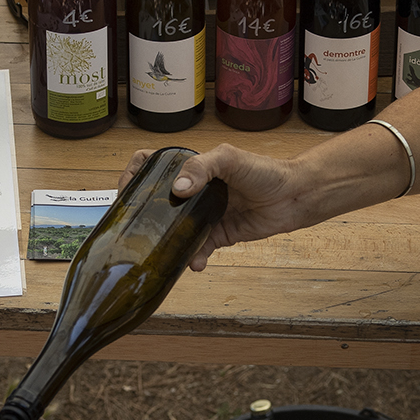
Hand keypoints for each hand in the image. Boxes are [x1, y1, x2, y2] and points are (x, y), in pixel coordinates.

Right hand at [119, 145, 307, 271]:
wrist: (293, 197)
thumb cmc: (266, 171)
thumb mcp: (230, 158)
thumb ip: (202, 168)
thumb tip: (178, 189)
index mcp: (191, 167)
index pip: (151, 164)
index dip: (134, 174)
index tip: (127, 190)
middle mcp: (193, 190)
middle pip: (158, 201)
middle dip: (145, 215)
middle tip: (138, 228)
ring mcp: (203, 213)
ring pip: (175, 230)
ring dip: (168, 243)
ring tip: (166, 252)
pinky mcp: (217, 235)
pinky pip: (197, 249)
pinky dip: (194, 258)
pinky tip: (196, 262)